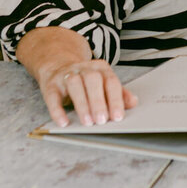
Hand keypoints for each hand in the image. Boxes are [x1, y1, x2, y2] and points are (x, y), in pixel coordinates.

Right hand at [16, 27, 137, 127]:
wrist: (58, 65)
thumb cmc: (85, 80)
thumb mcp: (103, 83)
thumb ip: (119, 93)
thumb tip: (133, 102)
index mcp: (101, 68)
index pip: (110, 82)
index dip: (115, 99)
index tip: (118, 116)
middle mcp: (84, 68)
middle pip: (93, 81)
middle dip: (98, 102)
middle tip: (102, 120)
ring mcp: (66, 74)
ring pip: (74, 85)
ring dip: (82, 104)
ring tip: (87, 122)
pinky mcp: (51, 84)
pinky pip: (52, 96)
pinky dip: (57, 110)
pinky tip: (63, 122)